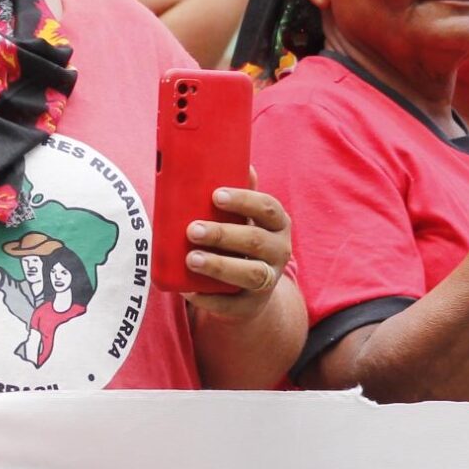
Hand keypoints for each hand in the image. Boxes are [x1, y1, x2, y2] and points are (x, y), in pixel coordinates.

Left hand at [182, 180, 292, 321]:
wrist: (249, 292)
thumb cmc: (240, 243)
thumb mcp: (245, 219)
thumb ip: (242, 195)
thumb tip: (243, 162)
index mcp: (278, 225)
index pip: (268, 208)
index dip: (244, 201)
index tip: (216, 196)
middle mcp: (280, 252)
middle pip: (255, 241)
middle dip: (223, 234)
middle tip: (193, 229)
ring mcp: (268, 281)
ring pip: (251, 274)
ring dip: (219, 265)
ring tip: (191, 259)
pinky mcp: (251, 306)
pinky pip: (232, 305)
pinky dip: (209, 298)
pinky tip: (189, 289)